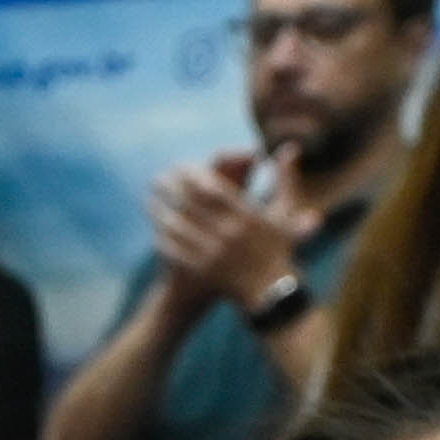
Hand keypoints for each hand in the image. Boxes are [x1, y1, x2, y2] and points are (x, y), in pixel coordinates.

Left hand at [148, 148, 293, 308]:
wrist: (271, 293)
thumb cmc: (278, 247)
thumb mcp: (286, 212)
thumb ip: (286, 178)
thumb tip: (289, 146)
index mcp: (246, 216)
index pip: (211, 188)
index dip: (191, 175)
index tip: (179, 167)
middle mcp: (228, 234)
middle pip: (189, 204)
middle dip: (170, 188)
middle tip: (157, 179)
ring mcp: (212, 254)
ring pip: (176, 227)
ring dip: (160, 211)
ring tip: (151, 200)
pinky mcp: (200, 272)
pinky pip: (174, 250)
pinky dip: (162, 236)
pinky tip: (156, 227)